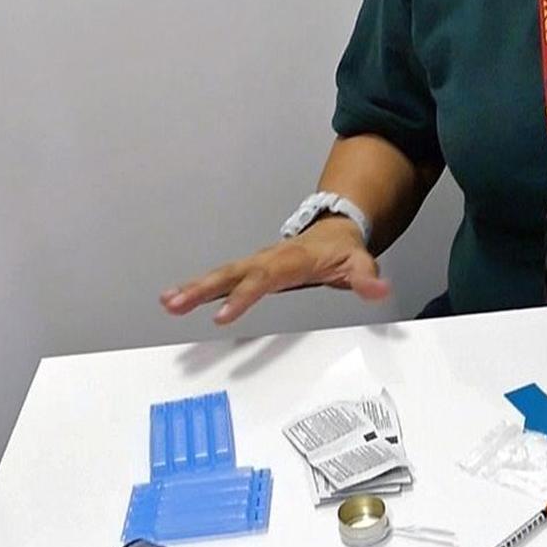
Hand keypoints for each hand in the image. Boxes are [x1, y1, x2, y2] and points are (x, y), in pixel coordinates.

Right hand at [159, 216, 389, 324]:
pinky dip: (197, 288)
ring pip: (222, 274)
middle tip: (176, 303)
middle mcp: (268, 258)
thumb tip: (379, 289)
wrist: (336, 230)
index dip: (244, 295)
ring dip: (193, 288)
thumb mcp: (361, 263)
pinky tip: (173, 298)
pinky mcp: (250, 270)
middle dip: (204, 288)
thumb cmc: (344, 251)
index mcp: (292, 260)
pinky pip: (221, 279)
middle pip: (233, 273)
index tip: (222, 315)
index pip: (265, 278)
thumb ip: (367, 278)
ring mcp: (257, 263)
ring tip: (167, 302)